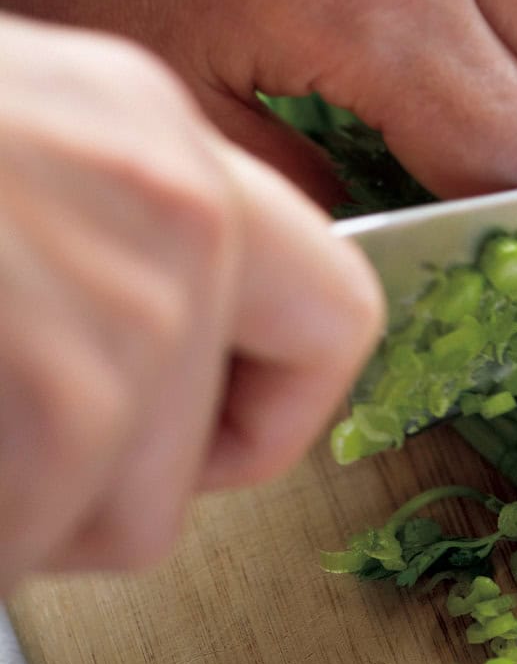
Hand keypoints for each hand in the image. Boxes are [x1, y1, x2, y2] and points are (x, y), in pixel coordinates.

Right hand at [0, 13, 382, 592]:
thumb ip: (112, 245)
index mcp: (158, 137)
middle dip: (153, 480)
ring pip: (137, 506)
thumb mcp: (14, 163)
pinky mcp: (51, 389)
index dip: (278, 403)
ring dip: (28, 509)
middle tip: (39, 449)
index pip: (336, 310)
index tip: (212, 429)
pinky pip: (43, 526)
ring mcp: (115, 290)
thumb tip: (187, 356)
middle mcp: (170, 197)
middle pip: (254, 430)